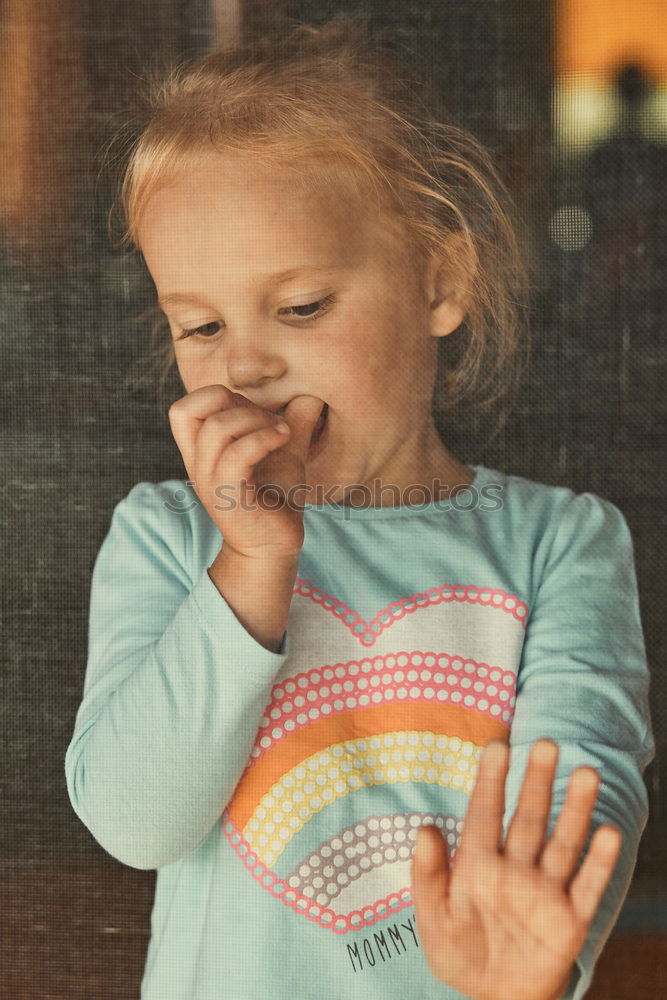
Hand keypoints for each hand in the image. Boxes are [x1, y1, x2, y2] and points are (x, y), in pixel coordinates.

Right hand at [168, 384, 324, 558]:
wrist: (276, 546)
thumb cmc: (276, 498)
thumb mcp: (285, 451)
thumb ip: (293, 421)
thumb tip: (312, 391)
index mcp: (201, 452)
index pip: (183, 408)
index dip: (215, 396)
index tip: (252, 410)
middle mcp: (198, 464)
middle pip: (189, 409)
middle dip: (234, 402)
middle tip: (268, 418)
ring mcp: (210, 481)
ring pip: (216, 429)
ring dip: (254, 419)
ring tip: (281, 431)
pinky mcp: (230, 497)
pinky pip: (236, 455)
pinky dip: (263, 438)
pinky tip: (283, 439)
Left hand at [410, 739, 621, 999]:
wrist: (491, 997)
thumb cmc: (458, 951)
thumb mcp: (433, 917)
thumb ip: (428, 875)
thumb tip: (424, 829)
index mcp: (478, 864)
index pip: (485, 814)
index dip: (491, 780)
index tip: (497, 745)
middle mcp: (515, 870)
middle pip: (529, 819)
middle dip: (537, 782)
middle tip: (546, 743)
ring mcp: (544, 893)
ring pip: (562, 844)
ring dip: (576, 810)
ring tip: (586, 773)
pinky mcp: (569, 921)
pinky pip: (587, 888)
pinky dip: (599, 863)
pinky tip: (608, 833)